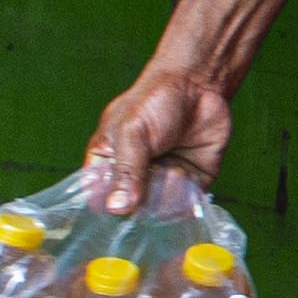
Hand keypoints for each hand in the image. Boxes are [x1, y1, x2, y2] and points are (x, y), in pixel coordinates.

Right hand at [88, 59, 232, 214]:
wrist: (198, 85)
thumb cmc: (155, 101)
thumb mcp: (131, 132)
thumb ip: (126, 170)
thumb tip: (117, 209)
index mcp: (108, 164)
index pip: (98, 199)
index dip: (106, 208)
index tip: (117, 208)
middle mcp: (134, 178)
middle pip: (131, 211)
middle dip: (141, 203)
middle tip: (150, 180)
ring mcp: (161, 183)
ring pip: (158, 212)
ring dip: (165, 195)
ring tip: (170, 169)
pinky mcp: (190, 184)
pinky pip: (184, 206)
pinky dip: (185, 195)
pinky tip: (183, 172)